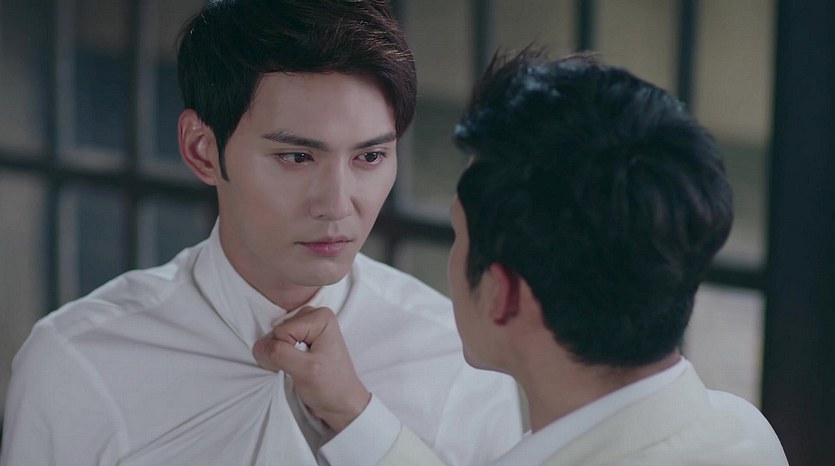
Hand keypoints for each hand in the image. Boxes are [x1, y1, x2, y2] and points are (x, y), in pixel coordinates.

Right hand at [252, 306, 370, 432]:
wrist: (340, 403)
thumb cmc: (331, 387)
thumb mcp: (305, 370)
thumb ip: (279, 354)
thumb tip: (259, 346)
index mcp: (320, 317)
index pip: (281, 331)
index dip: (284, 352)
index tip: (302, 367)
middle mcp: (314, 317)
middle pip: (277, 332)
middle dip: (281, 353)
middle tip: (301, 368)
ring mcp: (307, 328)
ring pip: (275, 339)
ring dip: (280, 357)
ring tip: (300, 368)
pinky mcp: (302, 339)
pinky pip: (278, 344)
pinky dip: (281, 358)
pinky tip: (296, 366)